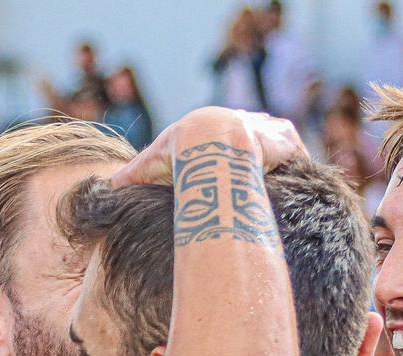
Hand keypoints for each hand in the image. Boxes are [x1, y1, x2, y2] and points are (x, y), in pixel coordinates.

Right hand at [111, 107, 307, 186]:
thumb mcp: (150, 164)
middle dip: (251, 161)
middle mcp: (240, 121)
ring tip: (271, 188)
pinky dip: (292, 166)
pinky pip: (294, 153)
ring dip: (273, 164)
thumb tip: (108, 189)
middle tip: (250, 186)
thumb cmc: (179, 153)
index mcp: (213, 126)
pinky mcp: (285, 137)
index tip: (224, 175)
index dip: (223, 157)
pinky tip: (290, 185)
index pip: (221, 139)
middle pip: (250, 142)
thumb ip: (133, 175)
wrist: (211, 145)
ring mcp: (265, 127)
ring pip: (273, 146)